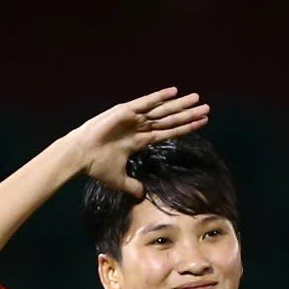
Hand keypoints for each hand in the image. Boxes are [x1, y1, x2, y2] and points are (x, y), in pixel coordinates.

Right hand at [68, 88, 209, 196]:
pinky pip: (146, 102)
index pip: (168, 132)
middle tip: (207, 108)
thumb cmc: (96, 166)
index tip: (201, 122)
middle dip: (188, 114)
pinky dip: (159, 96)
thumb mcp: (119, 179)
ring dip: (180, 105)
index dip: (185, 127)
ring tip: (198, 99)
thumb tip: (142, 196)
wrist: (80, 156)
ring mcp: (133, 118)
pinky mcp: (125, 111)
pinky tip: (174, 91)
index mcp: (140, 140)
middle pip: (170, 119)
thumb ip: (132, 186)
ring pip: (162, 110)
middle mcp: (139, 126)